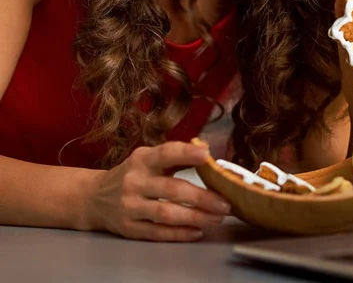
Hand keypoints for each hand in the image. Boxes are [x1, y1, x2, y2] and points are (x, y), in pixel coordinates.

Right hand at [85, 141, 230, 240]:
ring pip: (166, 214)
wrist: (94, 197)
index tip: (207, 155)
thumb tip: (207, 151)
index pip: (166, 153)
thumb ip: (176, 156)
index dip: (186, 153)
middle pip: (172, 189)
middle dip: (202, 197)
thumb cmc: (134, 174)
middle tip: (225, 203)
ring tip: (216, 218)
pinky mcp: (128, 228)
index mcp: (142, 159)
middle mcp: (134, 182)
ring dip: (195, 217)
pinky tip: (197, 231)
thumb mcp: (149, 158)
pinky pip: (157, 233)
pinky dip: (179, 234)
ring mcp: (130, 206)